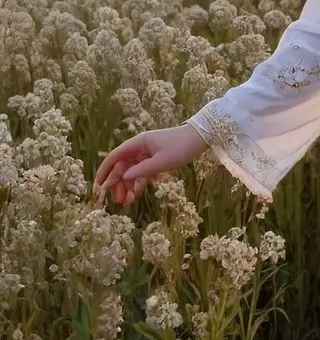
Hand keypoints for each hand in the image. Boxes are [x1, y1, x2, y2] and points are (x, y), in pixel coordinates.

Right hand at [93, 123, 208, 205]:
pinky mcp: (154, 158)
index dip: (104, 172)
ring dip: (128, 185)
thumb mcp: (162, 161)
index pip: (114, 157)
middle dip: (117, 184)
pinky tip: (137, 194)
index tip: (98, 187)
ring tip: (127, 202)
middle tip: (117, 201)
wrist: (201, 138)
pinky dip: (139, 182)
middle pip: (122, 166)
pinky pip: (142, 171)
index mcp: (138, 143)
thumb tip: (122, 178)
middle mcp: (139, 147)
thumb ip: (142, 170)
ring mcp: (147, 153)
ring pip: (131, 171)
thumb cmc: (182, 147)